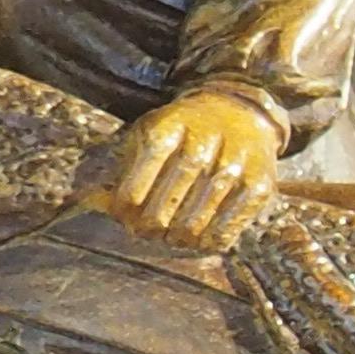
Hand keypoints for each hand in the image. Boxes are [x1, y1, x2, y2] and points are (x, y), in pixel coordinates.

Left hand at [96, 85, 284, 244]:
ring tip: (171, 236)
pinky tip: (201, 237)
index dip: (124, 211)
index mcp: (167, 130)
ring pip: (194, 225)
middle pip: (163, 210)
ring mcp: (234, 167)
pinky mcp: (259, 186)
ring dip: (177, 238)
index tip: (124, 216)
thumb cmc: (185, 130)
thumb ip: (124, 167)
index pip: (135, 189)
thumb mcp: (149, 132)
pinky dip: (209, 241)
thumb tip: (95, 203)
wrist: (241, 112)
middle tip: (146, 231)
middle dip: (149, 227)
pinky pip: (227, 231)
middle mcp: (202, 146)